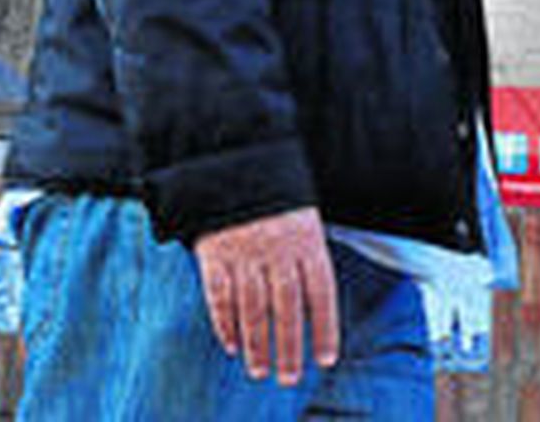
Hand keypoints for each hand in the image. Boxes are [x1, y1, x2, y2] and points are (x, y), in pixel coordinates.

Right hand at [193, 207, 339, 385]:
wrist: (231, 163)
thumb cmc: (275, 197)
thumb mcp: (303, 217)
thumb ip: (309, 256)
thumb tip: (317, 305)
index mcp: (306, 239)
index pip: (321, 291)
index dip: (325, 328)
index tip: (325, 358)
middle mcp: (277, 248)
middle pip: (286, 306)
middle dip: (289, 346)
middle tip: (289, 377)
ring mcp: (244, 251)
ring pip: (253, 307)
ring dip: (257, 343)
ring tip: (261, 370)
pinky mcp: (214, 253)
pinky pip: (220, 296)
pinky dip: (225, 323)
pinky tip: (232, 345)